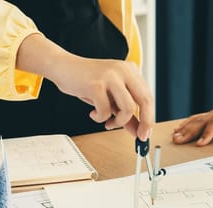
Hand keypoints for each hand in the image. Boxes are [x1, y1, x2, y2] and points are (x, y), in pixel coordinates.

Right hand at [18, 34, 153, 140]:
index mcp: (130, 71)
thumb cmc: (86, 81)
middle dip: (144, 122)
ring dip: (118, 122)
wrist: (63, 67)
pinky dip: (100, 118)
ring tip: (107, 122)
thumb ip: (124, 112)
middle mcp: (124, 70)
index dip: (149, 118)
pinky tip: (93, 113)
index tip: (145, 133)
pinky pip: (106, 110)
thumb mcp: (109, 97)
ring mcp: (110, 76)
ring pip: (127, 108)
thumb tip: (137, 130)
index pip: (148, 97)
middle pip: (145, 100)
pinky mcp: (96, 84)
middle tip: (138, 136)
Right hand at [172, 99, 212, 145]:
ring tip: (175, 136)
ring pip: (198, 120)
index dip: (207, 133)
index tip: (199, 143)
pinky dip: (188, 123)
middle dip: (189, 132)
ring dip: (185, 128)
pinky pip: (198, 118)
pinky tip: (179, 128)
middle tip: (177, 140)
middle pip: (202, 122)